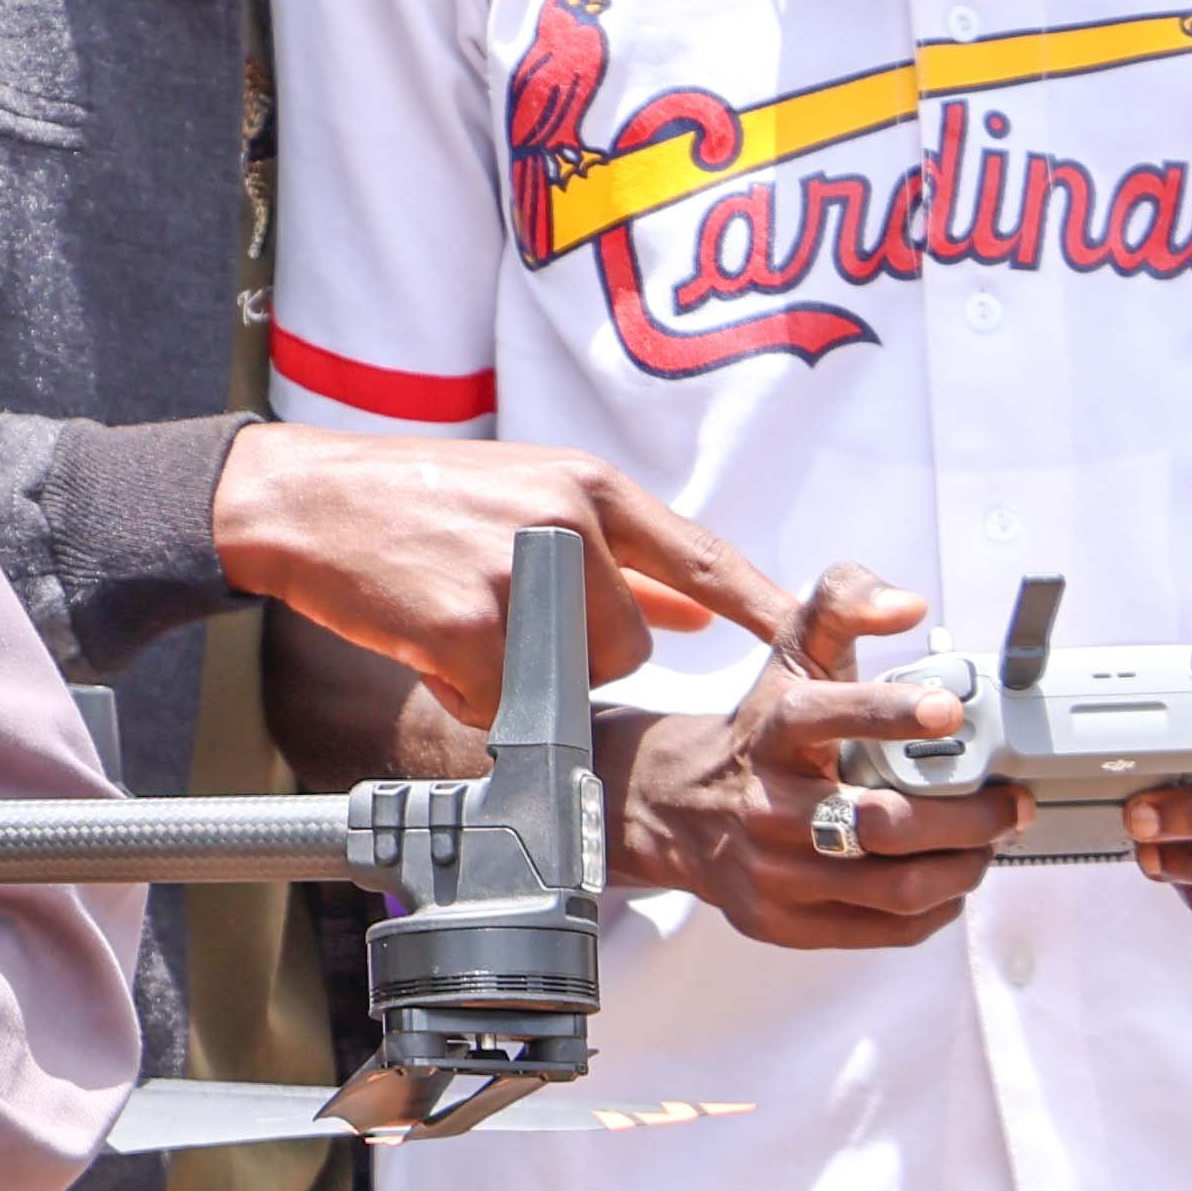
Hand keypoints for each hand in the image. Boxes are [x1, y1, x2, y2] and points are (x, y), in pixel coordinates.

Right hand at [211, 427, 779, 716]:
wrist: (304, 500)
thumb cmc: (415, 504)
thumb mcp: (530, 498)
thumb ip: (621, 556)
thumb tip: (701, 612)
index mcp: (591, 488)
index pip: (706, 558)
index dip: (783, 605)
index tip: (887, 619)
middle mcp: (569, 521)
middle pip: (629, 646)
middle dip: (572, 656)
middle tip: (498, 617)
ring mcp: (519, 571)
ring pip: (571, 678)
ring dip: (521, 679)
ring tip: (457, 623)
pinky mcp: (468, 623)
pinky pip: (502, 702)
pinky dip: (467, 694)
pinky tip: (428, 645)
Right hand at [605, 569, 1012, 945]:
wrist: (678, 808)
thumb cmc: (760, 732)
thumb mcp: (792, 656)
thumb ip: (844, 604)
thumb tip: (906, 604)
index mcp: (773, 730)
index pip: (827, 716)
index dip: (890, 713)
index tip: (949, 710)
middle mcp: (768, 805)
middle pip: (887, 825)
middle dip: (971, 818)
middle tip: (1010, 804)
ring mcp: (774, 872)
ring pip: (897, 886)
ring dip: (965, 867)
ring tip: (988, 844)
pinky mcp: (783, 922)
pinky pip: (886, 929)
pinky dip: (936, 908)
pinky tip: (948, 880)